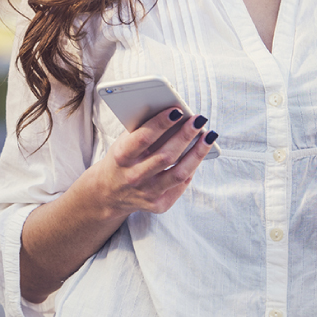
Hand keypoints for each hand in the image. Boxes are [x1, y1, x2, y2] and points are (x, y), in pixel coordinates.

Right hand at [90, 107, 215, 218]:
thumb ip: (142, 130)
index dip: (161, 123)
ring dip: (197, 153)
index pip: (143, 138)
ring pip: (179, 173)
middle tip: (199, 119)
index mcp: (122, 157)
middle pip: (166, 156)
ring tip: (208, 137)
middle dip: (185, 135)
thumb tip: (172, 113)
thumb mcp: (122, 143)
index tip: (178, 110)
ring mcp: (147, 193)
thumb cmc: (121, 160)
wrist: (109, 193)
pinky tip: (198, 155)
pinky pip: (180, 186)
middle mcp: (134, 177)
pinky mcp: (158, 205)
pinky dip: (191, 169)